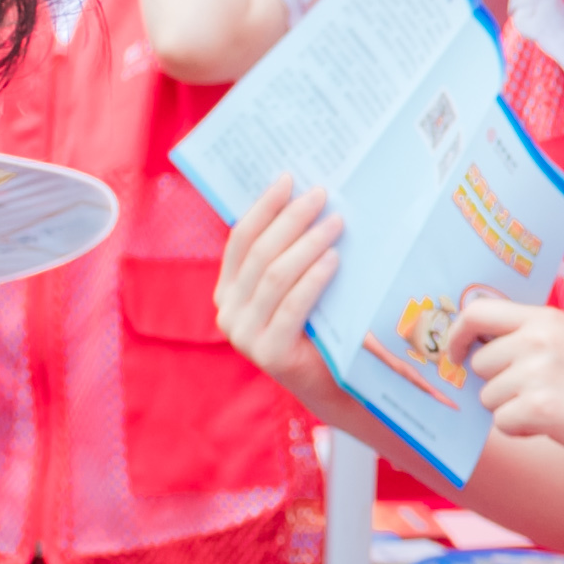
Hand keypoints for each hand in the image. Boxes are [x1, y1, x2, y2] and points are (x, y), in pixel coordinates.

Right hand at [212, 176, 386, 440]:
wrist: (336, 384)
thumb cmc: (320, 326)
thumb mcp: (299, 285)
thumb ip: (292, 253)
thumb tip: (308, 197)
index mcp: (228, 291)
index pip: (241, 240)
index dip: (263, 207)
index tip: (288, 179)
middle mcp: (228, 313)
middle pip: (259, 253)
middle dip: (290, 219)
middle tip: (321, 195)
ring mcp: (243, 336)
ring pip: (274, 275)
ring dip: (307, 243)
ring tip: (336, 222)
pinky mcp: (267, 354)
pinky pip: (291, 305)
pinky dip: (313, 278)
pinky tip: (333, 259)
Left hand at [450, 292, 563, 474]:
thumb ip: (530, 339)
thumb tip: (476, 353)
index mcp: (546, 318)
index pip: (478, 311)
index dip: (457, 334)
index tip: (455, 354)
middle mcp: (538, 338)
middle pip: (480, 364)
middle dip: (498, 386)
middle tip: (538, 394)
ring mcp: (539, 372)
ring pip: (489, 398)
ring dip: (512, 411)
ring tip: (553, 409)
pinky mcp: (541, 408)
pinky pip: (502, 423)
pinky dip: (522, 431)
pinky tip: (555, 425)